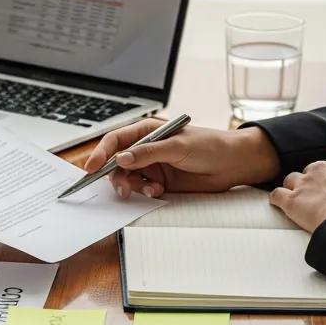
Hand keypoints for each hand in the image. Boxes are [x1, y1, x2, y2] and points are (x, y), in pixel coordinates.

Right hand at [84, 119, 281, 198]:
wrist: (234, 164)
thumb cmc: (210, 145)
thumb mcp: (178, 146)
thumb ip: (149, 152)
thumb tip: (122, 158)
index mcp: (147, 131)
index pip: (115, 140)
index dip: (101, 153)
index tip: (92, 168)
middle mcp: (146, 148)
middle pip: (116, 163)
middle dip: (117, 176)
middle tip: (124, 189)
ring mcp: (152, 165)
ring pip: (127, 178)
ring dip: (133, 186)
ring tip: (150, 190)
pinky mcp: (159, 181)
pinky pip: (141, 189)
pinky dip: (145, 193)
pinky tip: (158, 192)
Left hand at [269, 155, 325, 231]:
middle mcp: (320, 168)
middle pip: (309, 171)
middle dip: (311, 182)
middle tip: (316, 197)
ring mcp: (304, 183)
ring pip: (290, 180)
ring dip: (293, 189)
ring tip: (299, 202)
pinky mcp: (291, 200)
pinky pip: (276, 195)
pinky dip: (277, 200)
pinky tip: (280, 205)